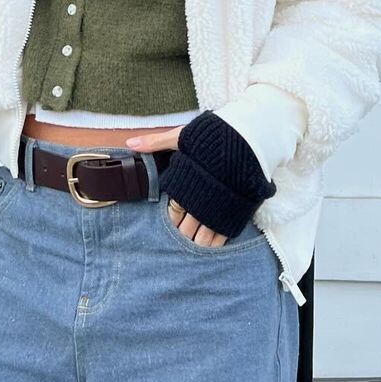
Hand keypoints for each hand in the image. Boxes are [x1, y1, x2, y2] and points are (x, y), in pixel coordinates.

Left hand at [125, 125, 229, 247]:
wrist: (249, 139)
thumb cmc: (214, 137)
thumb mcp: (182, 136)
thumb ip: (156, 143)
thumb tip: (131, 143)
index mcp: (185, 187)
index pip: (173, 213)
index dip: (171, 220)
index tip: (172, 223)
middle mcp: (200, 203)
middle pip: (186, 230)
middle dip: (184, 234)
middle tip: (183, 237)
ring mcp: (219, 212)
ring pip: (204, 239)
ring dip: (198, 243)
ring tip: (195, 245)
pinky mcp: (237, 214)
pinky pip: (224, 237)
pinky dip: (217, 243)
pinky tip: (213, 245)